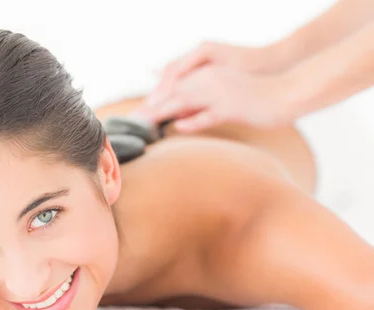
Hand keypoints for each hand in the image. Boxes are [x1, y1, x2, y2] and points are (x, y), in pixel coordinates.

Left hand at [143, 41, 284, 109]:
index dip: (156, 96)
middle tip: (134, 118)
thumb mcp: (223, 94)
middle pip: (174, 92)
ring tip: (145, 121)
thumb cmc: (255, 96)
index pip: (175, 83)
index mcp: (208, 74)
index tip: (141, 110)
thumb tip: (176, 116)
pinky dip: (193, 120)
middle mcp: (211, 80)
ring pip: (186, 101)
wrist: (286, 93)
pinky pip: (209, 114)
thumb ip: (199, 102)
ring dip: (163, 112)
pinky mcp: (233, 107)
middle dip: (152, 105)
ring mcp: (221, 93)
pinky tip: (179, 126)